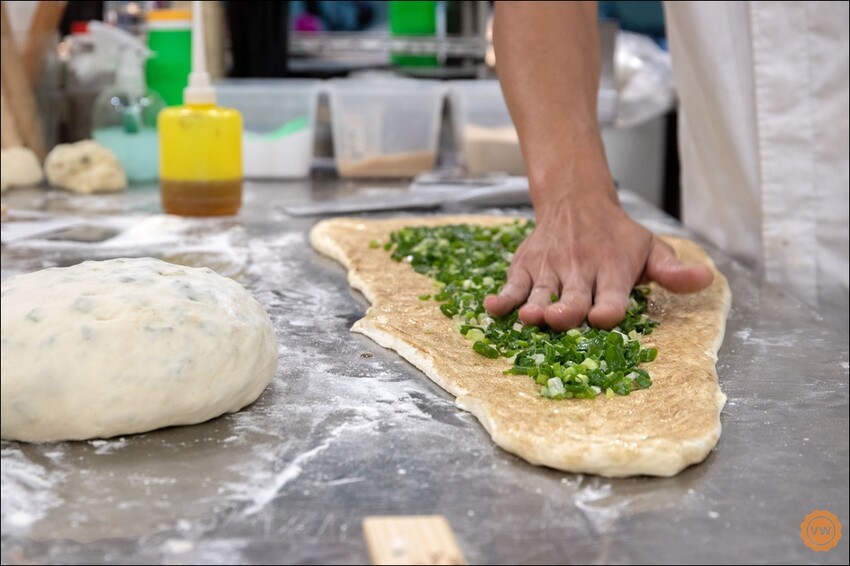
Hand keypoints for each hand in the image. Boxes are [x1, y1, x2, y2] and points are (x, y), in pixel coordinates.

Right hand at [483, 190, 713, 330]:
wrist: (576, 202)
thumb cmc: (617, 236)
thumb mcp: (650, 248)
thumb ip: (672, 270)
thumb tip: (706, 280)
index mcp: (613, 270)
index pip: (611, 293)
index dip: (608, 307)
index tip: (604, 316)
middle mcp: (580, 270)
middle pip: (572, 297)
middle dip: (567, 310)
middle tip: (560, 319)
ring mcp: (550, 269)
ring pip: (540, 293)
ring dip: (534, 306)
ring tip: (528, 316)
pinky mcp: (525, 268)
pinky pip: (512, 285)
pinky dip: (502, 298)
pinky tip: (493, 308)